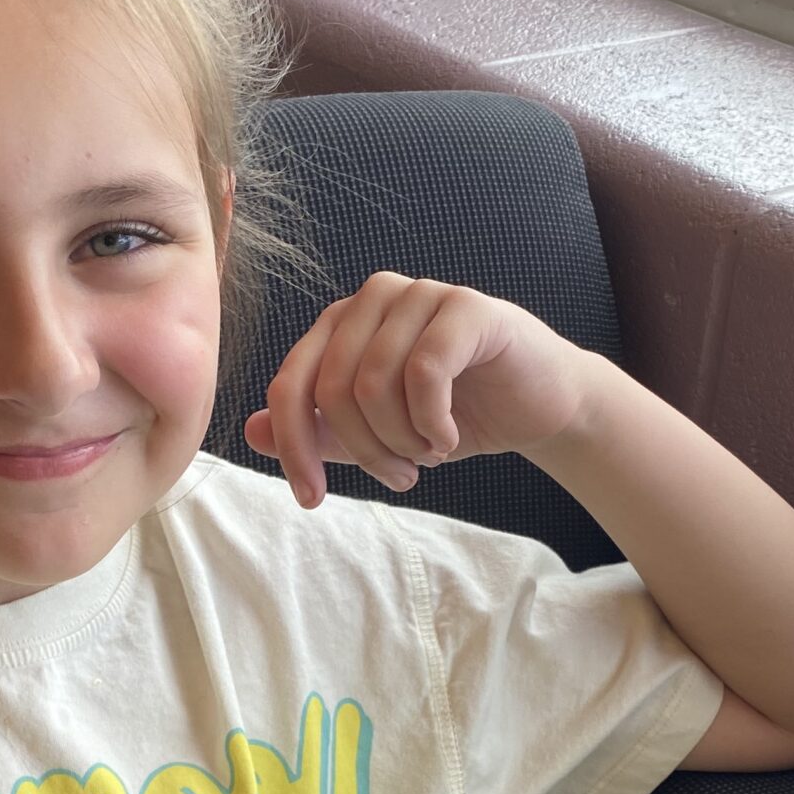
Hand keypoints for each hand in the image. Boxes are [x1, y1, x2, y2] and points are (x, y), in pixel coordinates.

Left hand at [246, 271, 587, 507]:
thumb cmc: (455, 414)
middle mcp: (374, 298)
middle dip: (361, 451)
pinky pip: (424, 372)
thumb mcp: (376, 433)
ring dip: (400, 441)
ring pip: (373, 383)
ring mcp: (421, 294)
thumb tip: (253, 431)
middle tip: (400, 476)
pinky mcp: (467, 308)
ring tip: (429, 454)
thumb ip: (319, 430)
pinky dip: (432, 422)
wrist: (540, 406)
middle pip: (330, 388)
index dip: (293, 448)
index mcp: (342, 322)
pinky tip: (451, 437)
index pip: (290, 384)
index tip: (312, 499)